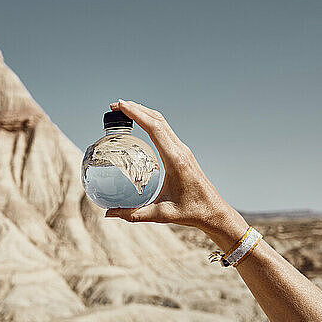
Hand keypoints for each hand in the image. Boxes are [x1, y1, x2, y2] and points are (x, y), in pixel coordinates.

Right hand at [104, 100, 247, 247]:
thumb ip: (133, 214)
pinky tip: (140, 125)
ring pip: (162, 123)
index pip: (155, 128)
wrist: (214, 212)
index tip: (120, 106)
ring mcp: (183, 150)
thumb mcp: (161, 215)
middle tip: (115, 106)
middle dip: (136, 109)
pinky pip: (165, 131)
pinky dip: (151, 122)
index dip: (136, 114)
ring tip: (124, 110)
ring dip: (144, 112)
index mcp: (175, 159)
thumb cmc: (191, 212)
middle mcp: (180, 150)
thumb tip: (107, 214)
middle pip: (157, 120)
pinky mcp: (183, 153)